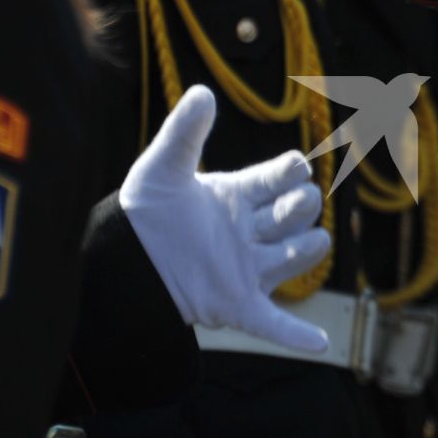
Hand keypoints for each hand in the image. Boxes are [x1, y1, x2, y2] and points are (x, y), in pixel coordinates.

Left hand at [120, 86, 331, 351]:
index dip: (292, 172)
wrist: (118, 261)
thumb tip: (204, 93)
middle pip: (298, 214)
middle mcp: (251, 231)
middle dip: (301, 206)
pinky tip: (319, 344)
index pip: (281, 179)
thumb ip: (184, 132)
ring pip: (297, 256)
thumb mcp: (161, 167)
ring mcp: (248, 268)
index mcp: (240, 195)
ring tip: (304, 242)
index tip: (293, 167)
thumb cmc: (142, 212)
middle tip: (290, 203)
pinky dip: (295, 335)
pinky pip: (272, 323)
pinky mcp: (236, 304)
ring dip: (306, 250)